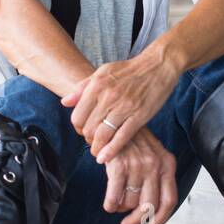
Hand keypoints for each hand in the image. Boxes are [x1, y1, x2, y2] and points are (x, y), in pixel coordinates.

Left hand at [60, 45, 180, 161]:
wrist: (158, 65)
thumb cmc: (129, 70)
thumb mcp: (102, 72)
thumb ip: (82, 88)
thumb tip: (65, 102)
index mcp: (97, 86)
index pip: (77, 117)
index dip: (78, 128)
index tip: (84, 131)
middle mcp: (108, 97)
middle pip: (88, 129)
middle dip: (88, 139)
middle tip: (93, 141)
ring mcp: (124, 107)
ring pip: (102, 136)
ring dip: (97, 148)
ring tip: (98, 151)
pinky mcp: (139, 116)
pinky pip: (121, 138)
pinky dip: (111, 151)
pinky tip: (105, 158)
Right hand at [101, 127, 177, 223]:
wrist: (114, 120)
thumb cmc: (133, 141)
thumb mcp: (153, 155)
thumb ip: (156, 179)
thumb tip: (149, 211)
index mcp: (168, 164)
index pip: (169, 200)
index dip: (161, 218)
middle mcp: (155, 165)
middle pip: (149, 206)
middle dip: (137, 220)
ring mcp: (138, 165)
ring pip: (131, 202)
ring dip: (122, 208)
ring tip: (116, 203)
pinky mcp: (119, 165)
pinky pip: (115, 197)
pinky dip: (111, 205)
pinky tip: (108, 204)